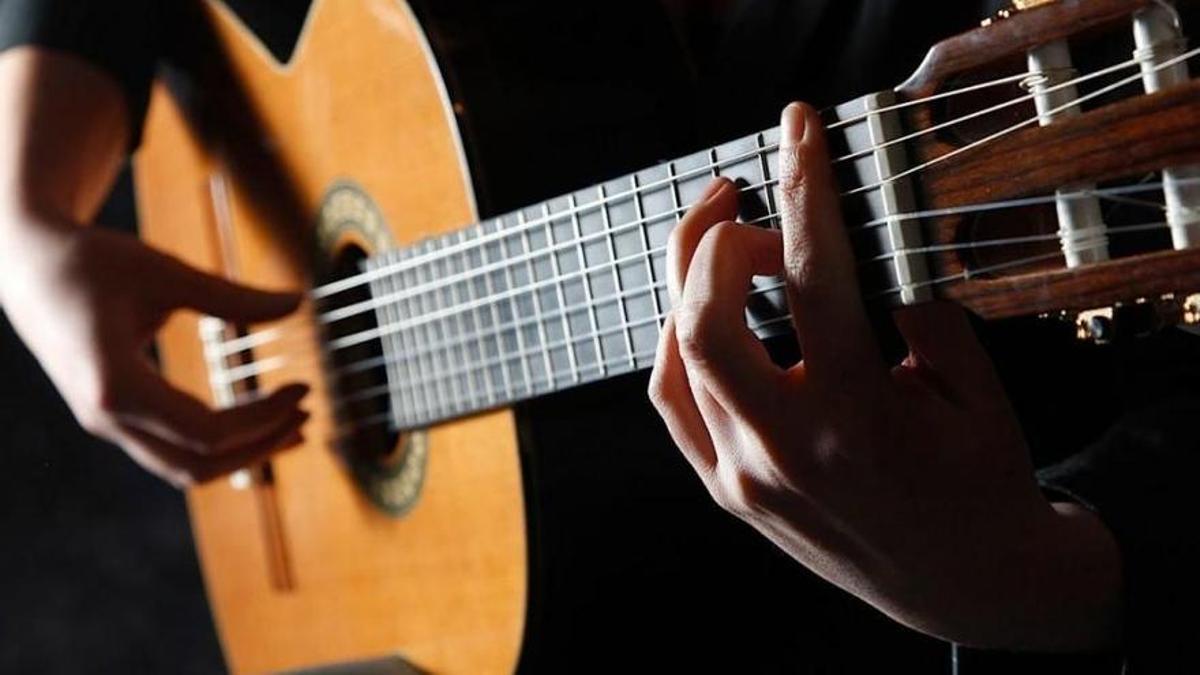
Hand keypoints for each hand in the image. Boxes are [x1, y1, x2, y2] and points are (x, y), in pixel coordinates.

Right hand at [0, 221, 308, 487]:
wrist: (24, 264)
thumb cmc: (90, 260)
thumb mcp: (164, 271)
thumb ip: (232, 295)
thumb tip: (299, 302)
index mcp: (116, 385)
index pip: (208, 431)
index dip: (264, 419)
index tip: (302, 390)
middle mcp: (106, 417)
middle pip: (199, 465)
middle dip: (261, 446)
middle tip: (306, 414)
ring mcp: (105, 423)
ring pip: (183, 468)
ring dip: (241, 455)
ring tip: (292, 428)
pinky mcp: (111, 417)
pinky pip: (170, 450)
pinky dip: (216, 446)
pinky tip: (253, 424)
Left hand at [648, 103, 1120, 649]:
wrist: (964, 582)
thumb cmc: (978, 480)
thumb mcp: (973, 386)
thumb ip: (917, 304)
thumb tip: (864, 229)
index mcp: (859, 415)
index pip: (813, 275)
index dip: (803, 187)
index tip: (797, 129)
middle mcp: (787, 449)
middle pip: (705, 318)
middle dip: (713, 238)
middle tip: (741, 200)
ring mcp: (745, 478)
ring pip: (676, 356)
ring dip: (688, 283)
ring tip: (723, 244)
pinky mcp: (726, 492)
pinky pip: (672, 401)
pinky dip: (678, 343)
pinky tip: (704, 311)